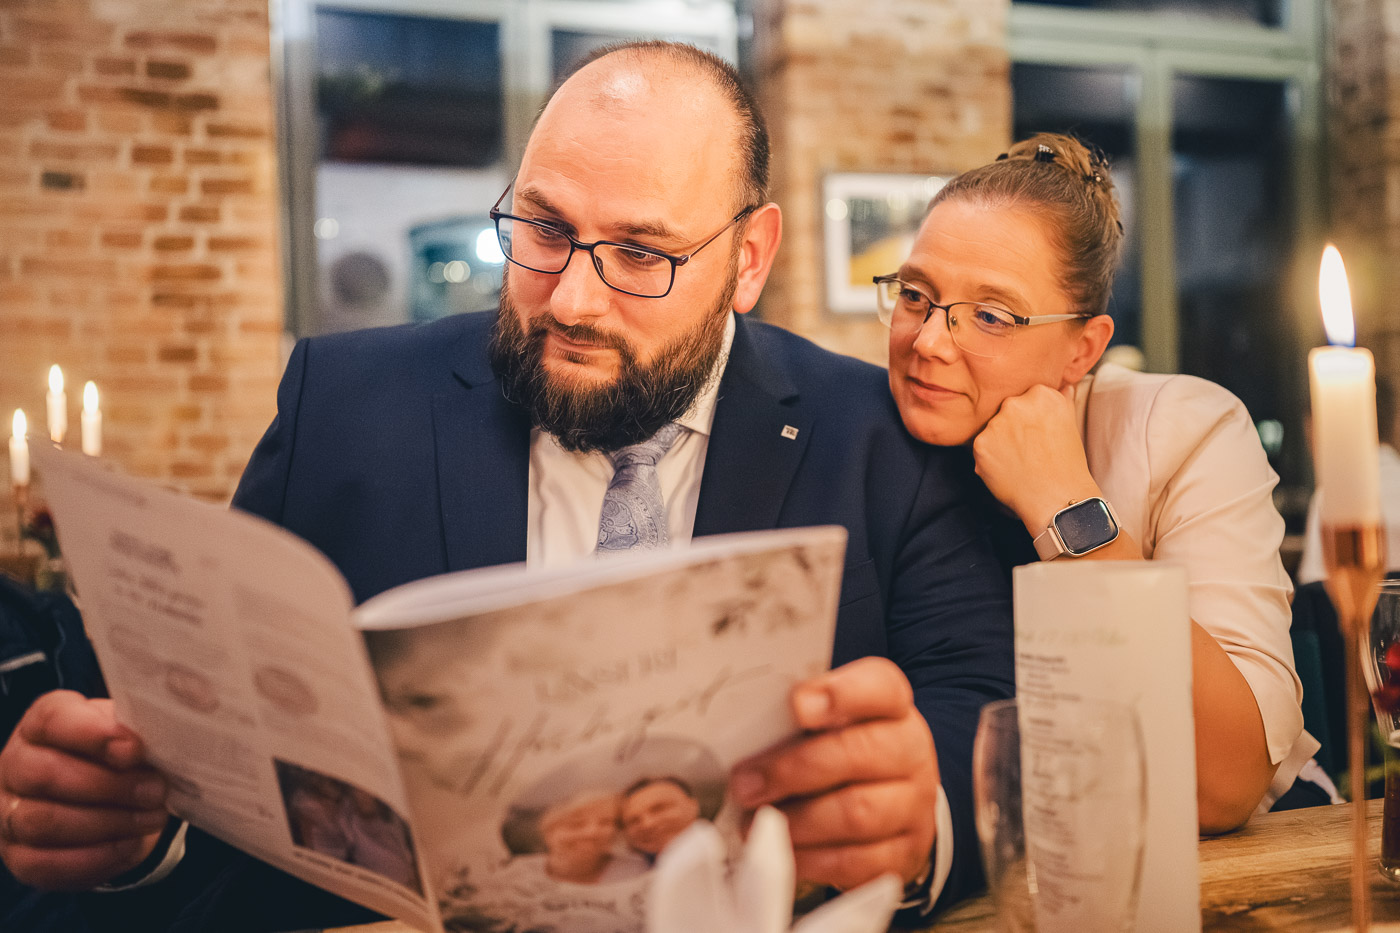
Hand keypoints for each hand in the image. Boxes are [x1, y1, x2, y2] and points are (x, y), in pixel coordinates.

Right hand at [0, 691, 169, 888]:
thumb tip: (163, 736)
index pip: (52, 720)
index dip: (92, 733)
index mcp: (43, 724)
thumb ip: (137, 731)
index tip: (134, 748)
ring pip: (43, 821)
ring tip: (151, 817)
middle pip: (45, 775)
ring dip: (106, 823)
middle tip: (156, 791)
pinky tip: (130, 844)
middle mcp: (16, 765)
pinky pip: (46, 863)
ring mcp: (9, 813)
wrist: (112, 798)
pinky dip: (95, 857)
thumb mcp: (130, 733)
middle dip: (109, 786)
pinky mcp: (20, 856)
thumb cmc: (120, 756)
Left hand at [729, 657, 937, 889]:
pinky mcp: (903, 853)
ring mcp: (913, 805)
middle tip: (745, 784)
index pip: (880, 686)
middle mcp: (911, 751)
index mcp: (891, 707)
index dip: (841, 693)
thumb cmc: (845, 752)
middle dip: (793, 770)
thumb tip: (741, 733)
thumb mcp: (827, 723)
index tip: (797, 705)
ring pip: (857, 812)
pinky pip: (856, 861)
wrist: (893, 805)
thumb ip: (795, 718)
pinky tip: (781, 850)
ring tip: (753, 823)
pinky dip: (810, 858)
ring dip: (796, 820)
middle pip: (860, 753)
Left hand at [972, 383, 1099, 533]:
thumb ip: (1062, 400)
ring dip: (1000, 442)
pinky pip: (982, 447)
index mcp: (1041, 394)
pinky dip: (990, 458)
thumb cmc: (1067, 463)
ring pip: (992, 428)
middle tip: (1028, 448)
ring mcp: (996, 423)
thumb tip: (1064, 386)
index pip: (1026, 396)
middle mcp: (1016, 403)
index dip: (1030, 417)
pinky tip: (1008, 469)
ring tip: (1019, 461)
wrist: (1057, 497)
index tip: (1037, 432)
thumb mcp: (1070, 424)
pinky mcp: (980, 443)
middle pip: (1006, 410)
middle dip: (1013, 426)